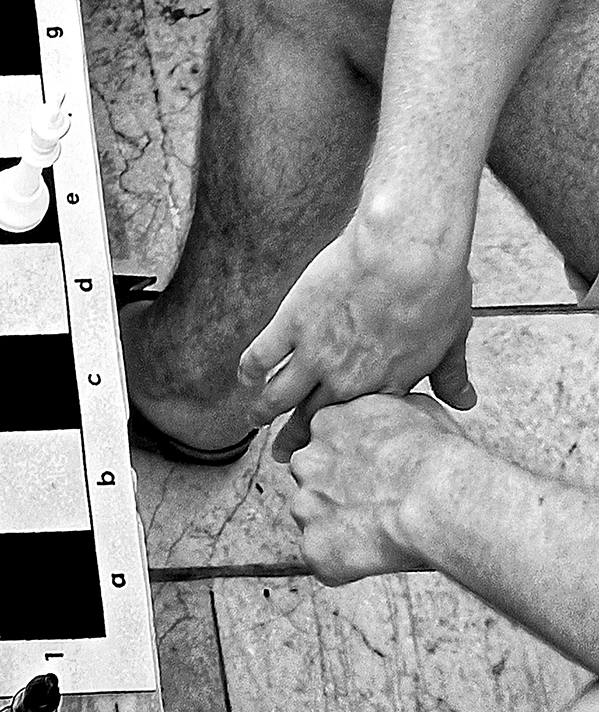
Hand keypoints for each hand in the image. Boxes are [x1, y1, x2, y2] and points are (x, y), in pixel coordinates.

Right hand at [241, 209, 476, 425]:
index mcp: (385, 386)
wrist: (406, 255)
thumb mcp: (452, 338)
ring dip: (264, 411)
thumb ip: (452, 374)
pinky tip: (245, 378)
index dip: (343, 439)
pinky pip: (260, 356)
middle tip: (286, 455)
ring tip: (254, 420)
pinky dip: (249, 371)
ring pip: (280, 395)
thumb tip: (466, 401)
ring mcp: (315, 354)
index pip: (357, 425)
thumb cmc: (436, 289)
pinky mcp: (292, 323)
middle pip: (312, 418)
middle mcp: (346, 379)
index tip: (334, 448)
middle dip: (296, 439)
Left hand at [273, 390, 460, 583]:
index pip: (326, 444)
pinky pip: (325, 560)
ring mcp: (305, 505)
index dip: (355, 466)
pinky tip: (379, 555)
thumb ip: (389, 413)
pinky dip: (348, 563)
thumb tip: (397, 418)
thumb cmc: (438, 456)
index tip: (377, 476)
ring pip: (317, 523)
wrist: (439, 495)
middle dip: (341, 497)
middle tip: (380, 507)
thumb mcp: (418, 409)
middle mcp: (306, 461)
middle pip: (315, 483)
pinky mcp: (314, 546)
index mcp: (328, 422)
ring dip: (343, 530)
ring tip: (385, 531)